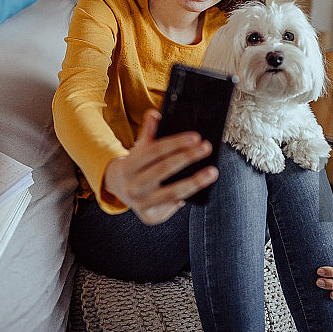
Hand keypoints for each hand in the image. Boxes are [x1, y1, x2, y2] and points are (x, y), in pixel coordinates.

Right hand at [103, 109, 217, 224]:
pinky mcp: (150, 217)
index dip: (176, 143)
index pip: (154, 151)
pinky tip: (200, 190)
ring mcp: (141, 204)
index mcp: (129, 165)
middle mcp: (133, 186)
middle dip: (187, 157)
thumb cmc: (137, 164)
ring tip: (213, 172)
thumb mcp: (140, 147)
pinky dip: (186, 197)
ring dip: (195, 182)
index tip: (196, 137)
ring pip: (172, 193)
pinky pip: (173, 206)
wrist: (119, 187)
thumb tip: (155, 114)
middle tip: (206, 148)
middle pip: (164, 170)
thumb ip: (149, 131)